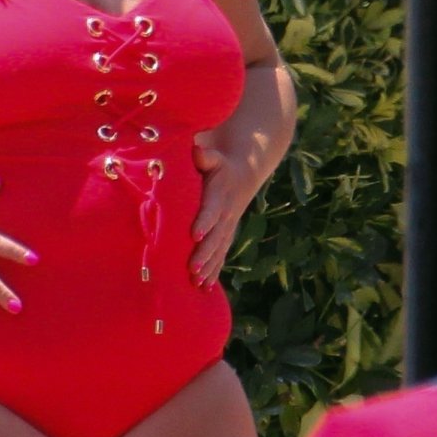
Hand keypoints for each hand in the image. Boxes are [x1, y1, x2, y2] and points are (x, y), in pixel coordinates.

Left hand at [189, 144, 252, 288]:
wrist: (244, 171)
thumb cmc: (219, 163)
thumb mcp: (214, 155)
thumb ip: (206, 155)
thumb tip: (197, 148)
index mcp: (220, 193)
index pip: (212, 209)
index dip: (205, 221)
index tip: (194, 234)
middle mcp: (226, 213)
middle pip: (216, 235)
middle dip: (205, 253)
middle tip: (192, 268)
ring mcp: (228, 226)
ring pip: (219, 249)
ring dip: (209, 267)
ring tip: (197, 283)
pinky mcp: (226, 234)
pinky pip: (221, 255)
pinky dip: (214, 271)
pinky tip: (205, 288)